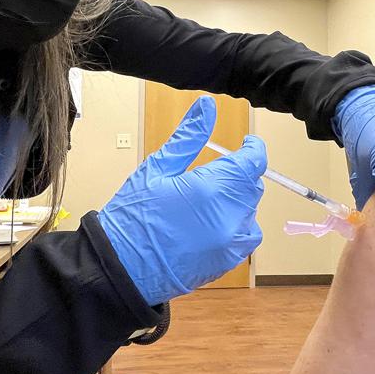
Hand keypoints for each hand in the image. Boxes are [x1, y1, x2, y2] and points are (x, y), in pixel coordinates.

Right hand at [99, 96, 265, 305]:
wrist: (121, 268)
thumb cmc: (133, 216)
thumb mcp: (157, 168)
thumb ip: (189, 136)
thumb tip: (207, 106)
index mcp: (211, 189)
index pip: (253, 162)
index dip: (253, 149)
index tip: (247, 144)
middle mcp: (229, 216)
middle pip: (252, 185)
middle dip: (239, 175)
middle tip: (212, 174)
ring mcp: (230, 242)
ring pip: (251, 211)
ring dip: (238, 201)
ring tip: (206, 202)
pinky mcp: (228, 260)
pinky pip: (246, 236)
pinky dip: (236, 225)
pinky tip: (210, 223)